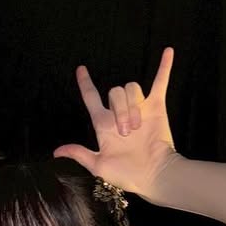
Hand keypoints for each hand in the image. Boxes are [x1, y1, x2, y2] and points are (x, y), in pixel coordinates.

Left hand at [55, 47, 178, 199]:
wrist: (153, 174)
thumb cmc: (127, 174)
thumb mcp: (98, 165)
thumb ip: (80, 154)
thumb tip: (57, 152)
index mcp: (104, 125)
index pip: (91, 98)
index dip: (85, 83)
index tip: (81, 70)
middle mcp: (120, 113)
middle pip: (114, 91)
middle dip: (119, 110)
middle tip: (126, 132)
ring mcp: (139, 108)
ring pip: (131, 88)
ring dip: (133, 106)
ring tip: (137, 127)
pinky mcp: (156, 108)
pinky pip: (160, 82)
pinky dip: (165, 67)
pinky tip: (168, 51)